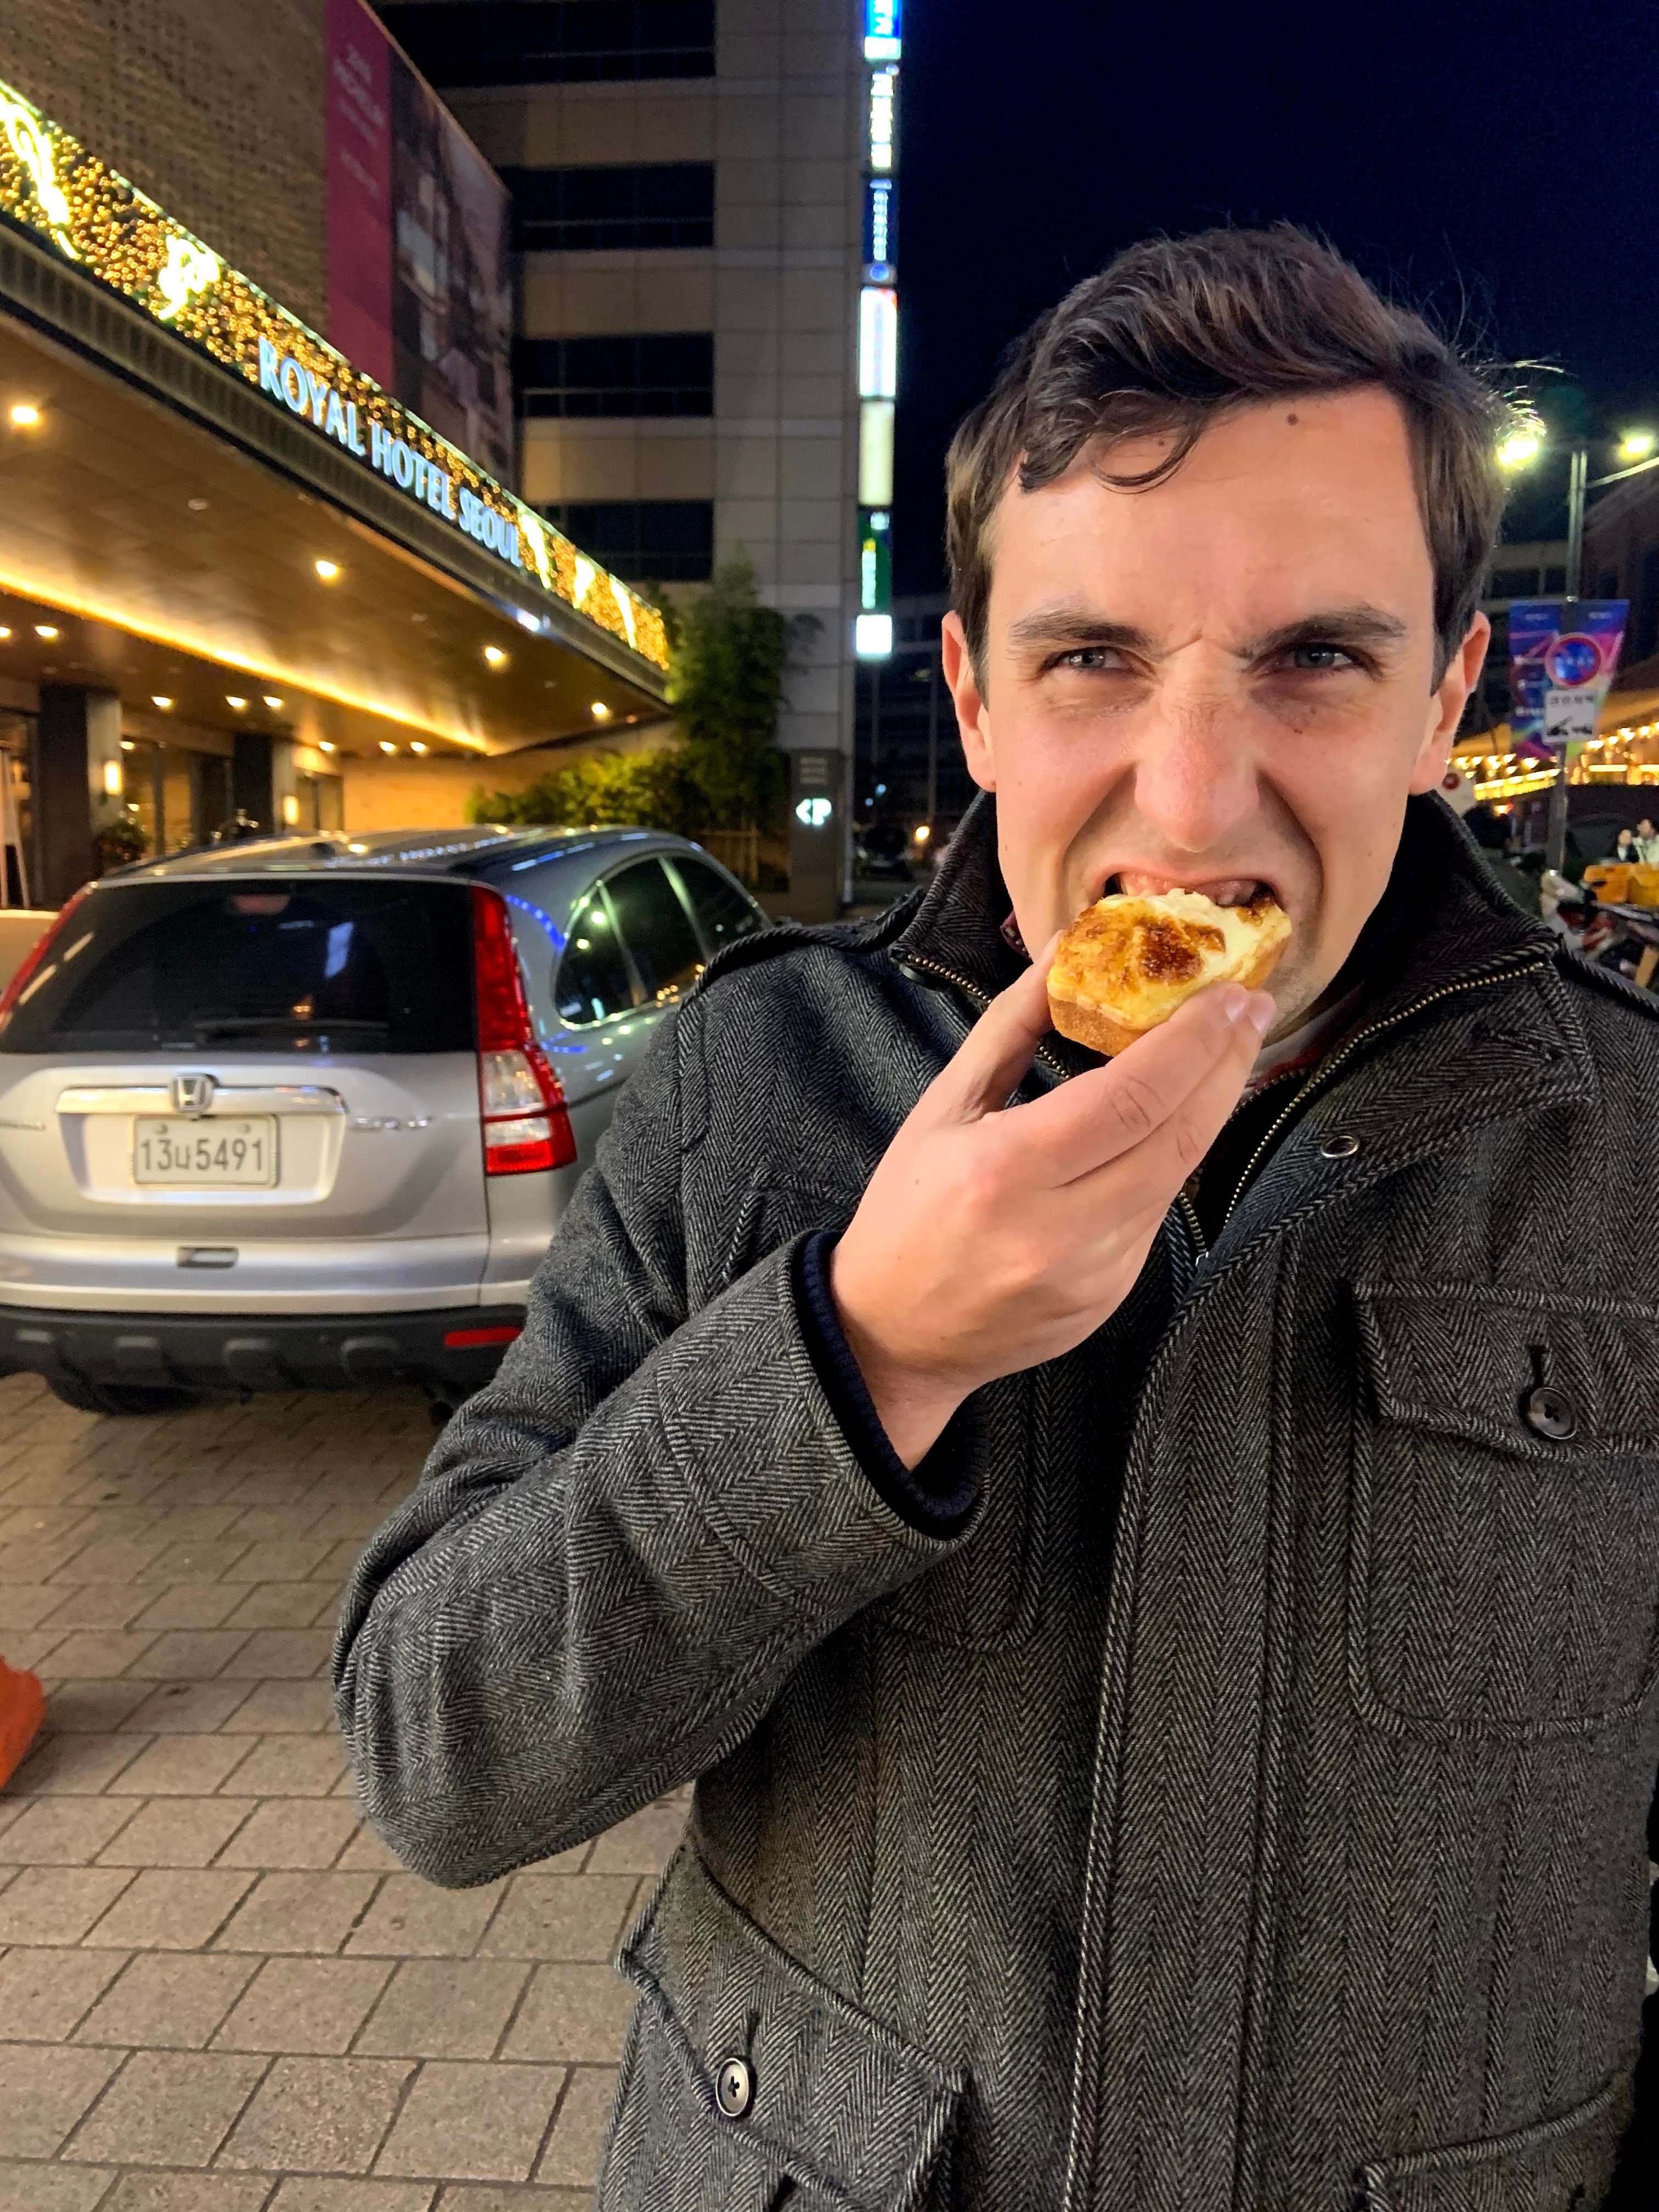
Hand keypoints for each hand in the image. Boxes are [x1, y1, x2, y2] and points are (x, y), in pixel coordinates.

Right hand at [830, 944, 1273, 1467]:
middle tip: (1251, 1008)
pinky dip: (1174, 1156)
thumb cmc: (907, 1212)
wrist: (895, 1335)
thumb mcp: (943, 1108)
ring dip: (1213, 1107)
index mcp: (1006, 1171)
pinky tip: (1178, 1118)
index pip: (1131, 1098)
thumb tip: (1065, 952)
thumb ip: (1010, 1027)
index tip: (1227, 995)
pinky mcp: (1112, 1296)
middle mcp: (1058, 1229)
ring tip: (1228, 1051)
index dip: (1193, 1042)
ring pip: (1178, 1174)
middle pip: (1177, 1135)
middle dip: (1226, 1064)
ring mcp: (1093, 1272)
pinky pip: (1156, 1211)